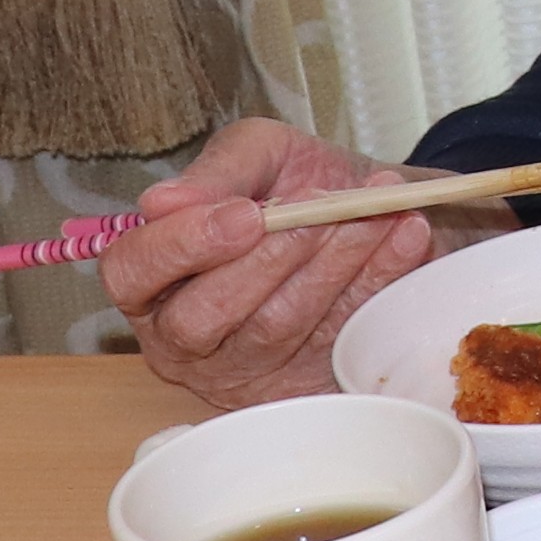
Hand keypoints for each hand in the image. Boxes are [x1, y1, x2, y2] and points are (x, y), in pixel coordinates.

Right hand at [100, 118, 511, 411]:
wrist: (374, 209)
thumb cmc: (296, 186)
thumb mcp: (258, 157)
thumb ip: (217, 172)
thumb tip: (162, 203)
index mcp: (151, 278)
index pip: (133, 271)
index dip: (183, 245)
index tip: (246, 214)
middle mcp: (184, 335)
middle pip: (205, 314)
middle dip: (272, 258)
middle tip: (325, 210)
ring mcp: (244, 369)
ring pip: (277, 325)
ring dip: (332, 265)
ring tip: (377, 212)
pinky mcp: (303, 383)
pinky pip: (337, 339)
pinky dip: (377, 282)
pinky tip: (407, 237)